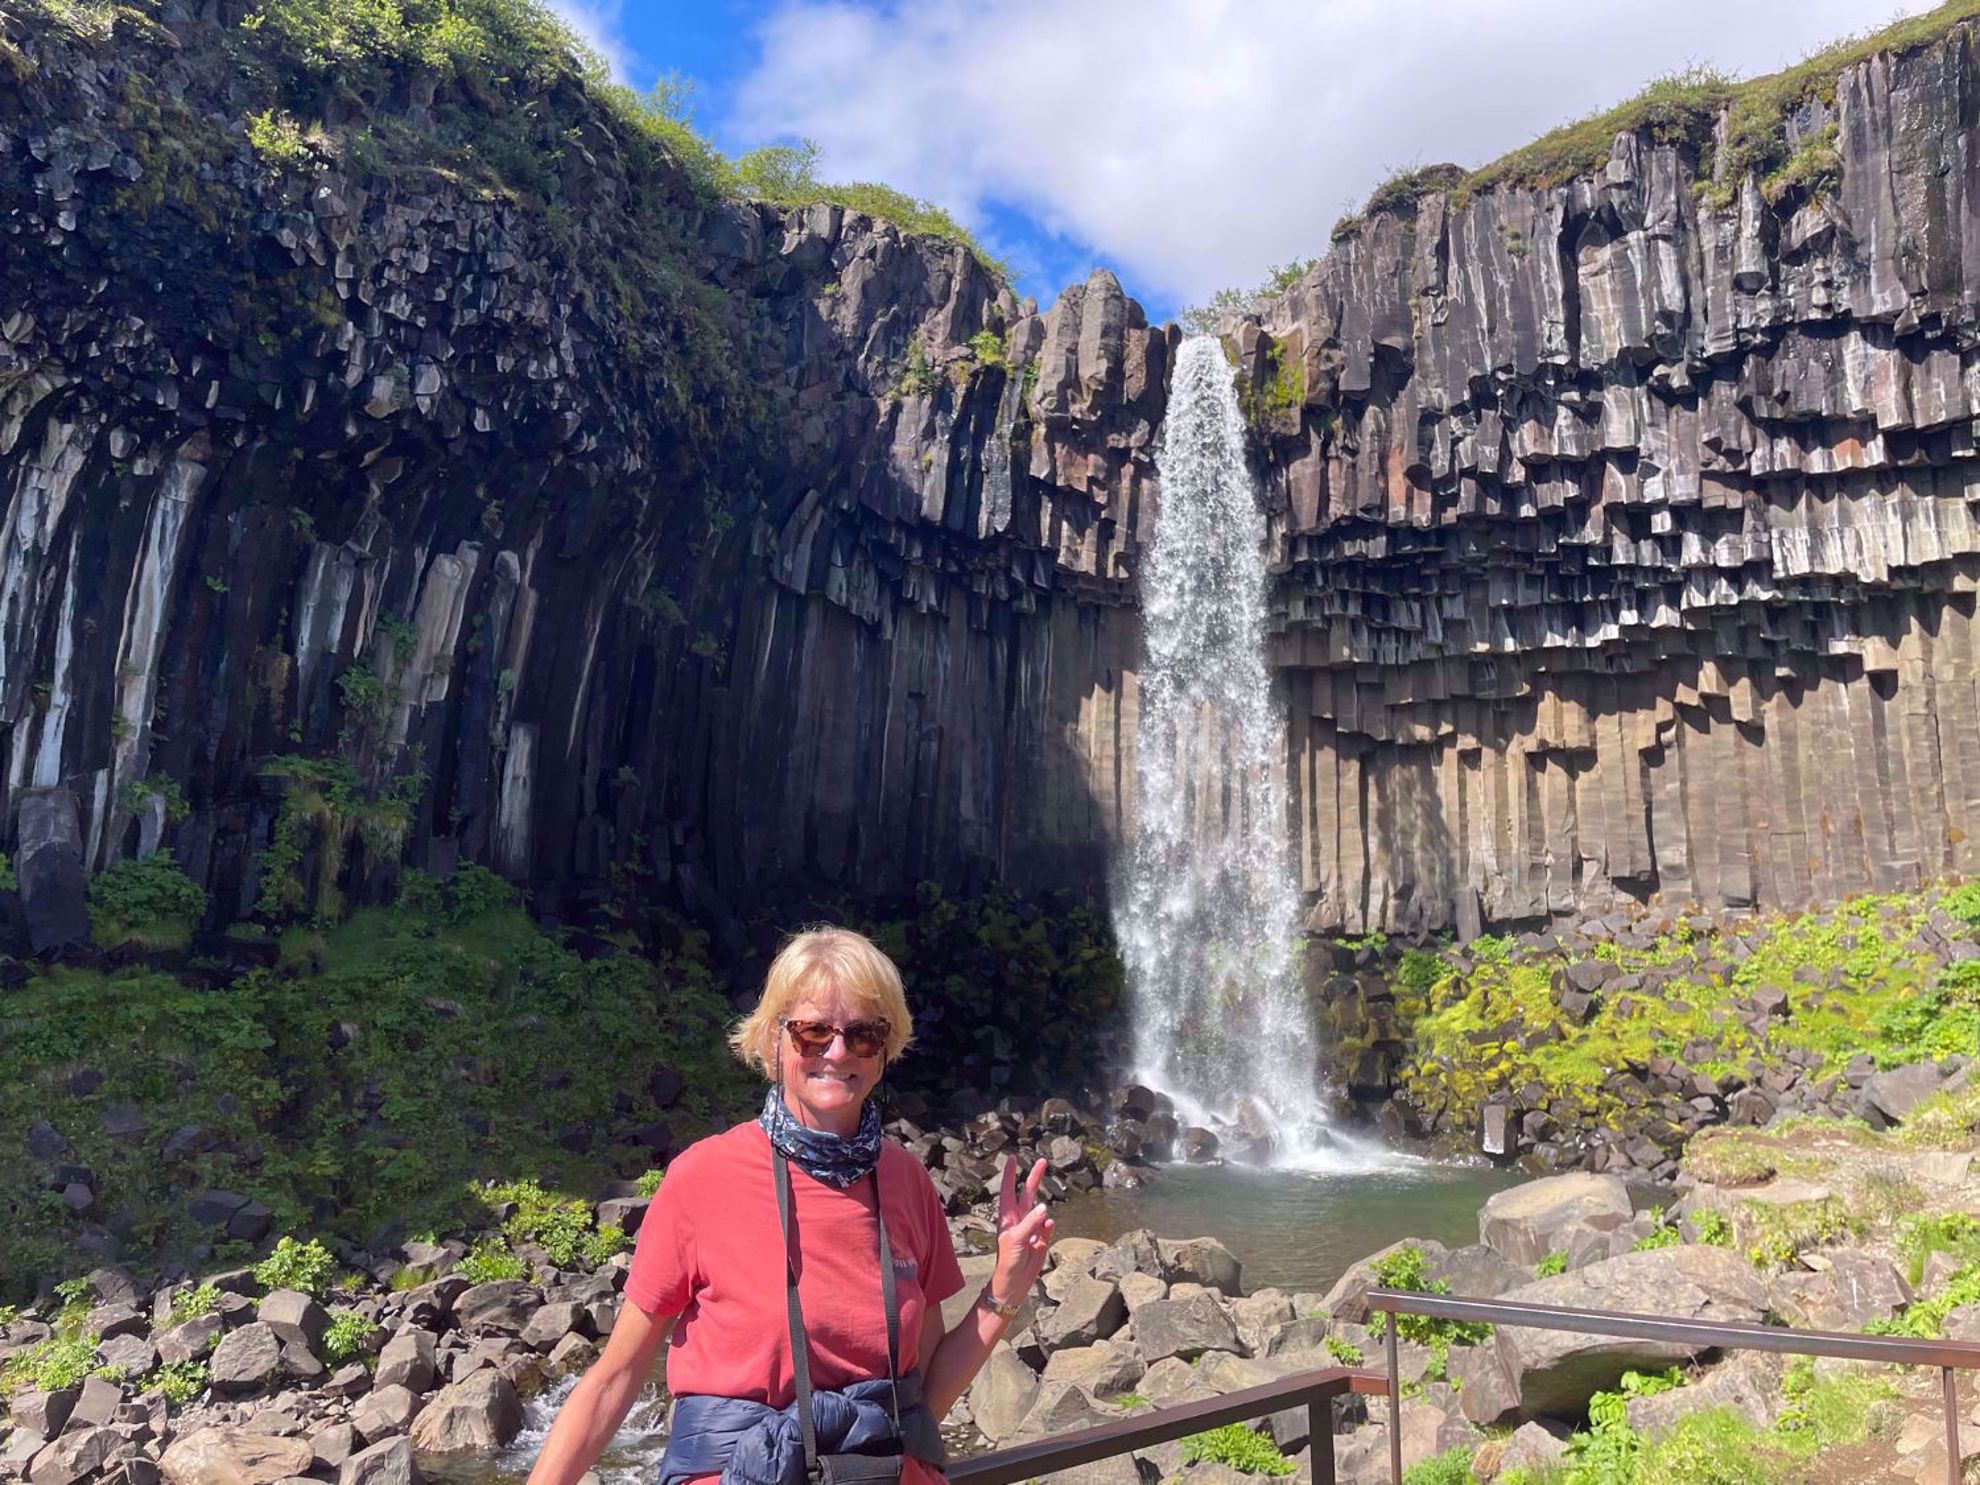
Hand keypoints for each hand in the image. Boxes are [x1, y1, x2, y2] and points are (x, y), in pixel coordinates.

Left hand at [991, 1155, 1052, 1308]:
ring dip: (1043, 1211)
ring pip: (1041, 1210)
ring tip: (1039, 1229)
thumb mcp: (1016, 1239)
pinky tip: (1046, 1231)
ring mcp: (1031, 1228)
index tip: (1013, 1157)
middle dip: (1035, 1177)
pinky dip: (1049, 1227)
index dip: (1011, 1174)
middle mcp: (1019, 1219)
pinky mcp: (1041, 1239)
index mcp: (1007, 1216)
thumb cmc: (1007, 1260)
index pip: (1009, 1190)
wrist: (1014, 1283)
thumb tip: (1045, 1208)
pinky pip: (1049, 1227)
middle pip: (1028, 1193)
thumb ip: (1031, 1222)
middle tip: (1043, 1160)